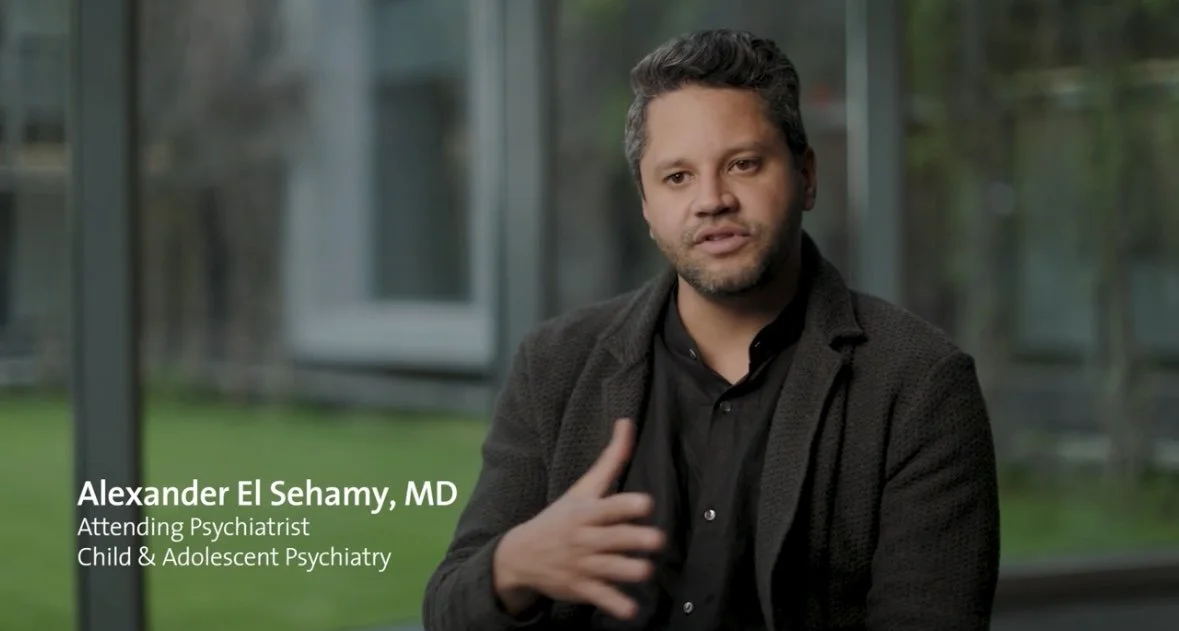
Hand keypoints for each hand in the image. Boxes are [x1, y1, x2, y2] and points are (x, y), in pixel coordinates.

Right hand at [493, 418, 664, 620]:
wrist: (520, 555)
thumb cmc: (561, 517)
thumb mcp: (581, 488)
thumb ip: (610, 460)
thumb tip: (627, 422)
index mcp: (586, 512)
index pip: (609, 507)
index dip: (627, 506)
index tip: (647, 504)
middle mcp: (585, 538)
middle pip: (613, 539)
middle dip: (634, 540)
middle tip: (657, 540)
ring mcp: (583, 564)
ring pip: (609, 569)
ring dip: (629, 571)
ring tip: (646, 571)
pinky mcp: (582, 588)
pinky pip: (600, 597)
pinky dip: (615, 605)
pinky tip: (632, 610)